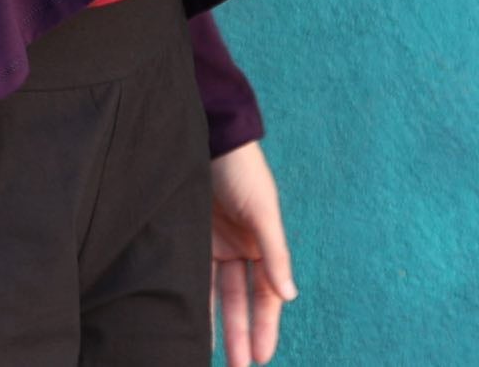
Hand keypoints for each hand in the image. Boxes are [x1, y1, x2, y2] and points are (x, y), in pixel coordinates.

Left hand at [209, 141, 297, 365]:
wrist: (208, 134)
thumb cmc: (241, 169)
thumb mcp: (262, 210)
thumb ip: (275, 254)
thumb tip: (290, 296)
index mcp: (263, 243)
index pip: (266, 295)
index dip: (265, 325)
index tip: (261, 357)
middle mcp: (240, 247)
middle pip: (241, 299)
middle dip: (241, 333)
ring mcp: (214, 242)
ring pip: (216, 292)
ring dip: (217, 323)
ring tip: (214, 356)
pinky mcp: (190, 234)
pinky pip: (192, 273)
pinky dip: (193, 296)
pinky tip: (188, 320)